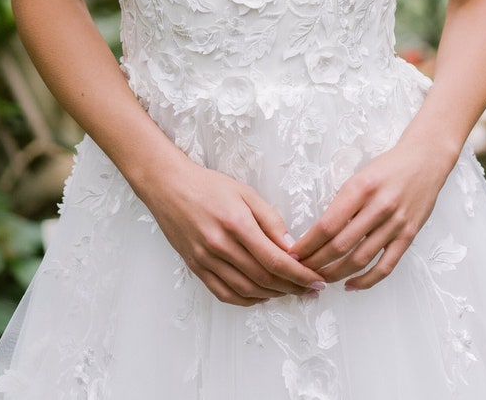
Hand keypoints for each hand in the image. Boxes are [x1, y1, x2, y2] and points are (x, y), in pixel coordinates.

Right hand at [147, 160, 326, 306]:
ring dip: (273, 296)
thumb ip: (270, 219)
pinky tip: (261, 296)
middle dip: (292, 288)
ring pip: (246, 290)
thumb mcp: (245, 192)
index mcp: (237, 223)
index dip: (299, 275)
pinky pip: (224, 294)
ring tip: (290, 292)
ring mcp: (206, 260)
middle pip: (263, 279)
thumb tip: (292, 246)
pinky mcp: (196, 268)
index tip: (316, 280)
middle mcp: (220, 245)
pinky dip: (246, 300)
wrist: (169, 187)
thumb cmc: (209, 186)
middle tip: (309, 289)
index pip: (275, 260)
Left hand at [287, 145, 448, 291]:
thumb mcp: (359, 175)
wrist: (425, 160)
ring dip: (336, 274)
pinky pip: (385, 267)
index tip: (294, 253)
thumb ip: (343, 202)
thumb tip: (318, 232)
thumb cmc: (387, 167)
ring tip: (320, 279)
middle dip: (317, 262)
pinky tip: (350, 285)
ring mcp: (396, 224)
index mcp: (361, 188)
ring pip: (361, 260)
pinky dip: (366, 281)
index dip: (308, 243)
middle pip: (341, 245)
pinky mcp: (409, 236)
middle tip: (301, 270)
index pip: (328, 224)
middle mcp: (379, 207)